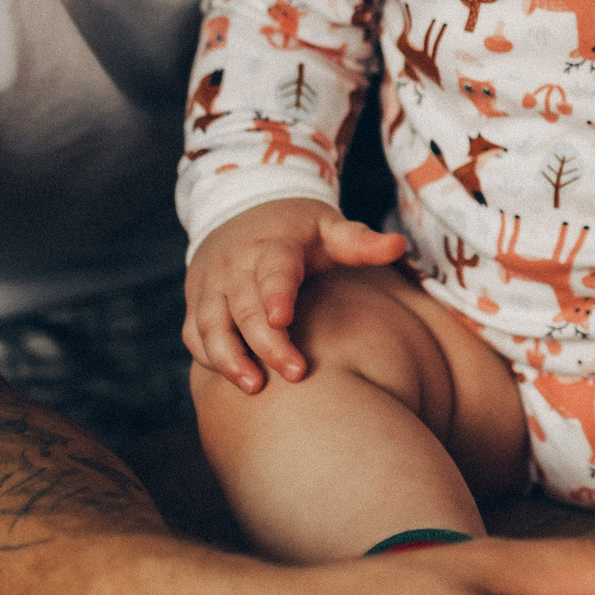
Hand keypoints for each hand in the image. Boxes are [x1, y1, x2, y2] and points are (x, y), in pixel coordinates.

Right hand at [184, 199, 406, 391]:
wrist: (242, 208)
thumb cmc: (297, 230)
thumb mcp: (329, 228)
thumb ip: (360, 242)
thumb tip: (399, 245)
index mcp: (273, 245)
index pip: (273, 271)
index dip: (275, 294)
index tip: (282, 319)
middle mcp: (236, 265)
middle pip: (244, 307)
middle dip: (266, 342)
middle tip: (296, 372)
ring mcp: (212, 285)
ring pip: (211, 325)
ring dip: (229, 357)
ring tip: (254, 387)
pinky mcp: (198, 302)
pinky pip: (195, 334)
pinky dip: (210, 357)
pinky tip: (236, 377)